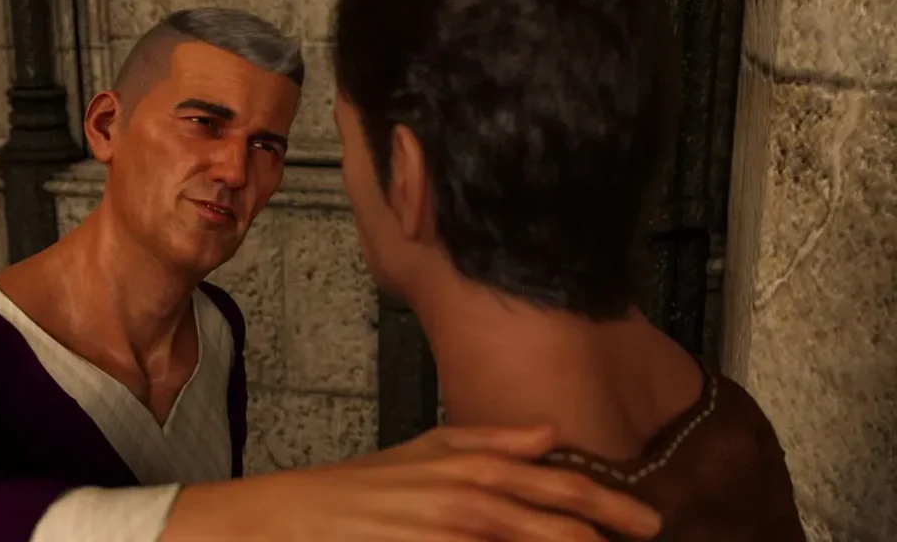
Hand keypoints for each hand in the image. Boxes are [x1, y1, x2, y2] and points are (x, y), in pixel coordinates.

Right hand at [164, 426, 661, 540]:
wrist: (310, 514)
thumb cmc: (372, 483)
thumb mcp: (433, 446)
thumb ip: (493, 437)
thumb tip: (545, 430)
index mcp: (480, 463)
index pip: (564, 483)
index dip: (613, 505)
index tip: (650, 522)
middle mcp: (477, 496)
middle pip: (565, 526)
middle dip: (611, 538)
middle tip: (649, 541)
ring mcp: (459, 532)